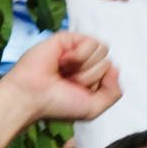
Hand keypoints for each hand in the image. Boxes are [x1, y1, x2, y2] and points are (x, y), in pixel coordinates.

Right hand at [2, 32, 120, 123]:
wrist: (31, 97)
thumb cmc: (56, 105)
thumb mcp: (92, 109)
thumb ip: (114, 93)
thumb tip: (115, 67)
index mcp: (89, 77)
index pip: (111, 72)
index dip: (98, 85)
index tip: (75, 92)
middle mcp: (83, 62)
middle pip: (107, 62)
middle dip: (90, 77)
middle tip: (67, 82)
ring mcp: (75, 49)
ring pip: (102, 51)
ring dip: (84, 67)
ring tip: (64, 72)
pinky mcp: (67, 38)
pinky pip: (91, 43)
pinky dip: (79, 56)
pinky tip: (61, 62)